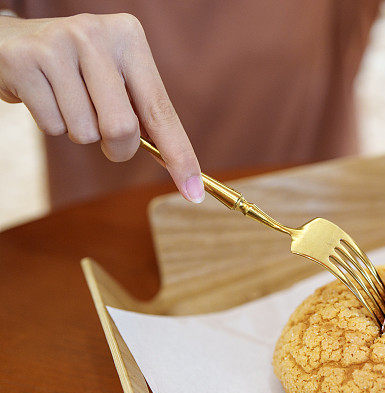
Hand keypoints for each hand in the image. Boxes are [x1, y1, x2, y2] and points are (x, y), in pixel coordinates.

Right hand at [0, 14, 203, 202]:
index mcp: (129, 37)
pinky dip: (51, 123)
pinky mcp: (24, 63)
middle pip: (122, 128)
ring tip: (65, 98)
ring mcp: (58, 46)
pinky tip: (43, 94)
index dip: (179, 156)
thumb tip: (178, 163)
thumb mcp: (116, 76)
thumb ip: (145, 112)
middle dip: (117, 147)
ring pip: (85, 132)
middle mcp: (96, 35)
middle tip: (105, 134)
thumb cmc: (77, 67)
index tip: (194, 192)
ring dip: (78, 130)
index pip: (161, 110)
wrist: (10, 40)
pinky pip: (52, 126)